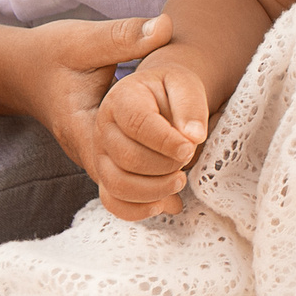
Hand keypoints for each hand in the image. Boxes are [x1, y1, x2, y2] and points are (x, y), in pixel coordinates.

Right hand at [92, 56, 213, 219]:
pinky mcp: (105, 176)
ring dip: (154, 190)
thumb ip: (190, 106)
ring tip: (180, 180)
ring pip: (118, 184)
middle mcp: (103, 127)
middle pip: (127, 158)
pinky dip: (138, 210)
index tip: (189, 147)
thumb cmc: (172, 92)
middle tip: (187, 159)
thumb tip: (193, 137)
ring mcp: (101, 155)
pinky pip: (113, 202)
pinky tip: (164, 202)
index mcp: (121, 98)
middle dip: (164, 166)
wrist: (159, 100)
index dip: (165, 141)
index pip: (137, 124)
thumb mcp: (185, 85)